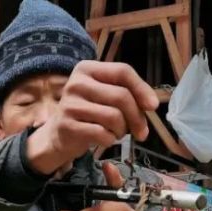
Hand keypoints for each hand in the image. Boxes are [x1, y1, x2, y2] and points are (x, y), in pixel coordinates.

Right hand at [26, 61, 158, 175]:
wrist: (58, 135)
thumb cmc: (87, 114)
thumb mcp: (104, 95)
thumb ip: (126, 93)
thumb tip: (151, 104)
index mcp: (87, 69)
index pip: (122, 71)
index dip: (141, 89)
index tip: (153, 106)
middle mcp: (76, 83)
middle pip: (121, 96)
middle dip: (137, 117)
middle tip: (141, 132)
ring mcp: (70, 104)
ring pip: (113, 116)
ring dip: (122, 130)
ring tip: (118, 133)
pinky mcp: (68, 125)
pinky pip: (102, 133)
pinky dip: (110, 139)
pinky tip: (107, 139)